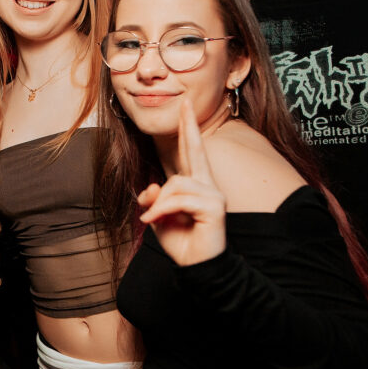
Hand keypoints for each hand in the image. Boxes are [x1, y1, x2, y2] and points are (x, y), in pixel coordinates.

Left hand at [137, 99, 226, 265]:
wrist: (197, 267)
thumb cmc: (182, 242)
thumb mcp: (158, 217)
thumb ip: (154, 199)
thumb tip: (152, 185)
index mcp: (195, 184)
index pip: (190, 152)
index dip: (187, 129)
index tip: (186, 106)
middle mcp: (207, 185)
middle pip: (195, 150)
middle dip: (188, 125)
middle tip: (185, 101)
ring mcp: (213, 194)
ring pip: (175, 183)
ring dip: (158, 203)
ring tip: (153, 220)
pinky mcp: (214, 207)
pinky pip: (179, 199)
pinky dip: (163, 210)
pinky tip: (157, 221)